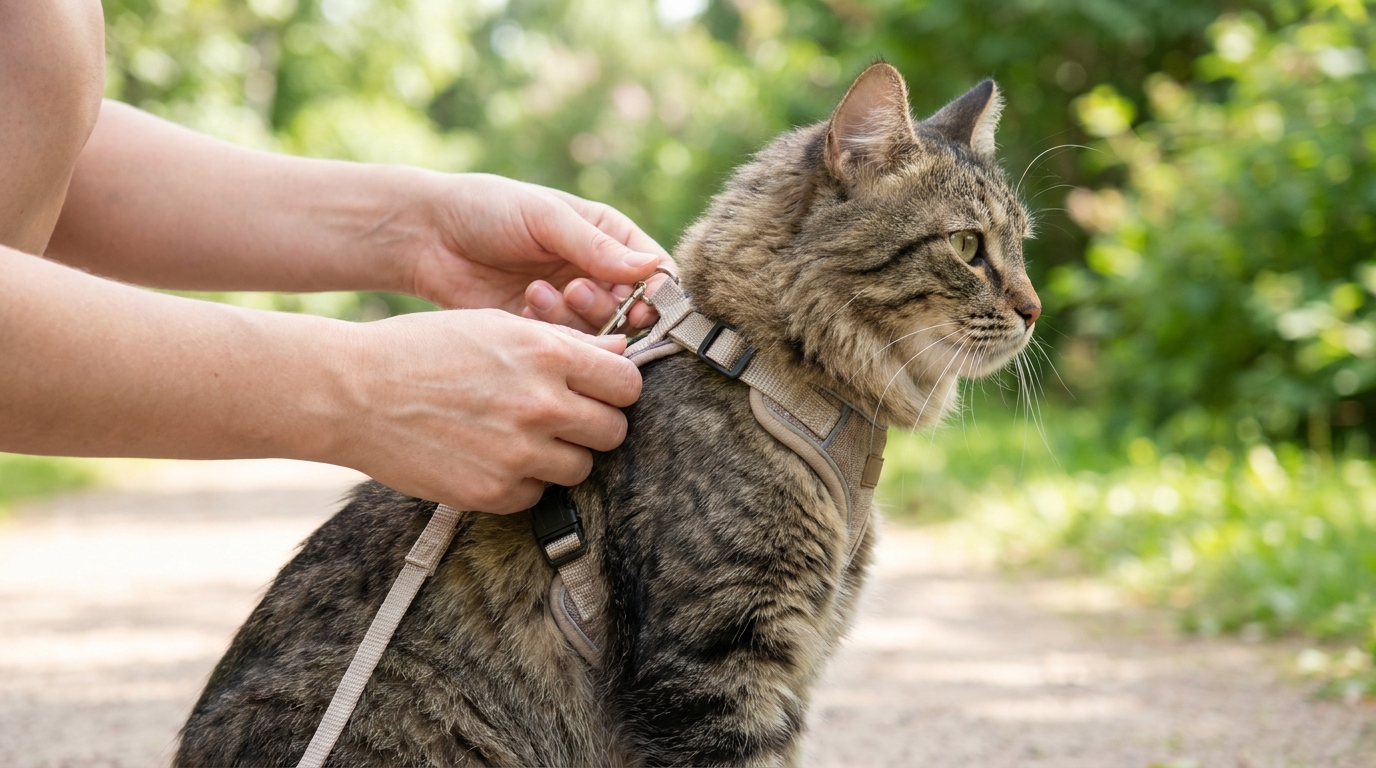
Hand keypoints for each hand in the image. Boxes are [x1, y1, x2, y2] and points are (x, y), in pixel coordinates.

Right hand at [332, 309, 639, 512]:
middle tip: (565, 417)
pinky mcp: (494, 492)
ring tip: (523, 437)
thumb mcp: (494, 326)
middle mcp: (541, 404)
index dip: (617, 388)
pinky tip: (493, 457)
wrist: (353, 393)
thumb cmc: (422, 350)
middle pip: (613, 431)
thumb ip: (562, 344)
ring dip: (562, 455)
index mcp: (545, 353)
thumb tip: (620, 357)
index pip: (627, 384)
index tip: (600, 391)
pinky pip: (539, 494)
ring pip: (582, 467)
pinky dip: (525, 481)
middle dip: (595, 424)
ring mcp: (520, 453)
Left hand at [407, 174, 675, 331]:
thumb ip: (597, 246)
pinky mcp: (542, 332)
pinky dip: (551, 333)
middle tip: (575, 290)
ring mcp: (571, 306)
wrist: (428, 236)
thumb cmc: (489, 210)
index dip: (655, 294)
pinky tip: (522, 305)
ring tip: (537, 292)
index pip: (656, 272)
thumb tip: (652, 269)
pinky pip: (566, 347)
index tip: (639, 304)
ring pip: (601, 335)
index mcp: (609, 238)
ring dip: (575, 319)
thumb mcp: (546, 218)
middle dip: (609, 309)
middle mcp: (597, 274)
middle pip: (633, 311)